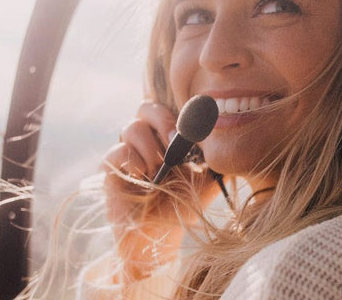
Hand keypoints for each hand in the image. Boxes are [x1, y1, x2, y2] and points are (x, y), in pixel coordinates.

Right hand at [101, 101, 219, 283]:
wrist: (162, 235)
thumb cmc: (183, 204)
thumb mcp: (208, 180)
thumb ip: (217, 159)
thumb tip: (230, 139)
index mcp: (168, 136)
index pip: (169, 107)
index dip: (180, 112)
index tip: (195, 128)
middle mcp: (146, 140)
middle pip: (146, 108)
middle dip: (162, 120)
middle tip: (174, 141)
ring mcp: (128, 153)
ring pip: (131, 127)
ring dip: (149, 146)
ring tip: (158, 169)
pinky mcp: (112, 170)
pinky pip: (116, 151)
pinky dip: (133, 161)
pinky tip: (144, 177)